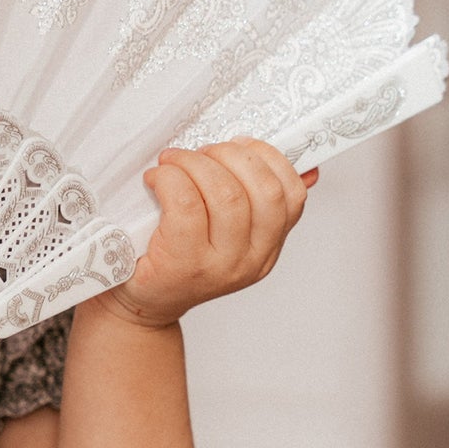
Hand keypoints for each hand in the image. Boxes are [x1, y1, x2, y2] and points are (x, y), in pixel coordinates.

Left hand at [95, 139, 317, 329]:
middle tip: (199, 153)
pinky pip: (186, 204)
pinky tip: (157, 180)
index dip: (268, 157)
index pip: (291, 196)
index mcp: (267, 248)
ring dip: (195, 164)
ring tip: (172, 163)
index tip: (237, 144)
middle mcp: (250, 260)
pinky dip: (170, 179)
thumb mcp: (226, 232)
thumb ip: (257, 202)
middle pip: (263, 190)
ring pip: (226, 193)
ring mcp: (219, 265)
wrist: (142, 303)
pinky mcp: (184, 264)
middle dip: (229, 155)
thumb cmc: (176, 258)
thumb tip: (306, 167)